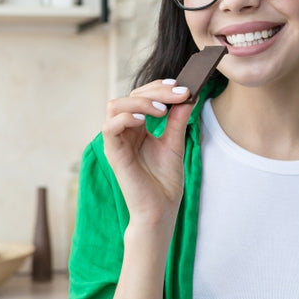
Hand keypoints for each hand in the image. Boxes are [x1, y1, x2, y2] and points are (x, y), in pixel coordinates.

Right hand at [102, 79, 193, 232]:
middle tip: (179, 94)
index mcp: (137, 128)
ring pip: (115, 105)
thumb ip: (177, 120)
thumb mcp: (175, 144)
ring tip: (162, 111)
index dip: (160, 88)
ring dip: (140, 102)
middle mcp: (125, 131)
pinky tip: (146, 122)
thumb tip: (188, 96)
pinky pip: (110, 127)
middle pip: (130, 96)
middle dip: (156, 91)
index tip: (183, 88)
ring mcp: (117, 141)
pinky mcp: (113, 153)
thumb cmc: (165, 182)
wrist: (161, 210)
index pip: (141, 96)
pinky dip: (127, 118)